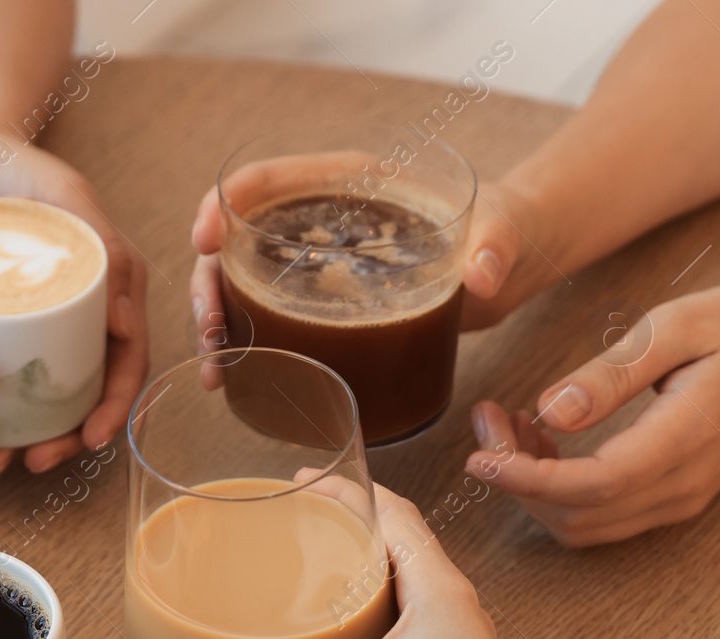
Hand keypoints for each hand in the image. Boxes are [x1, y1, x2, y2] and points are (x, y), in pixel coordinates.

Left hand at [0, 147, 148, 475]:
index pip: (126, 364)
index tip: (89, 440)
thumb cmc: (25, 171)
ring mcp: (47, 327)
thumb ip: (106, 248)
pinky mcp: (10, 330)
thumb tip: (126, 322)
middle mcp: (86, 317)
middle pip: (86, 395)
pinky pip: (10, 381)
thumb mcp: (70, 197)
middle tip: (31, 463)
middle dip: (63, 439)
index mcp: (115, 293)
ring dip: (26, 438)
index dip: (113, 408)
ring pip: (47, 398)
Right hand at [185, 485, 568, 638]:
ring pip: (384, 593)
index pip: (392, 512)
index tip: (301, 481)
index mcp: (438, 587)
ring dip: (342, 579)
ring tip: (292, 577)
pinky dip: (344, 628)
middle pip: (387, 546)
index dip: (347, 489)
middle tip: (288, 525)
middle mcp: (440, 609)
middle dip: (338, 528)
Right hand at [188, 176, 559, 339]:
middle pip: (238, 239)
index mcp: (348, 183)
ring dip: (216, 322)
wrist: (515, 261)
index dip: (225, 202)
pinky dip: (242, 345)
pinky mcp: (323, 300)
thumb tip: (483, 273)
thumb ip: (497, 243)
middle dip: (209, 283)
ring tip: (216, 367)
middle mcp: (319, 219)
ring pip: (242, 282)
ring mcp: (316, 262)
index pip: (269, 180)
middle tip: (210, 329)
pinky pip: (267, 315)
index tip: (205, 238)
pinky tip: (232, 377)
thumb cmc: (506, 228)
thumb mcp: (504, 230)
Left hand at [465, 286, 719, 545]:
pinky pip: (598, 515)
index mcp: (685, 438)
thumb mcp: (678, 326)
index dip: (527, 479)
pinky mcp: (668, 498)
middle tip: (486, 420)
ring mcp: (676, 499)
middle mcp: (680, 484)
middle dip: (515, 477)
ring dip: (530, 487)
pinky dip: (555, 491)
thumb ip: (613, 372)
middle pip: (576, 514)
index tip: (479, 457)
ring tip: (507, 426)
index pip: (593, 485)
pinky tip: (541, 441)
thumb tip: (552, 410)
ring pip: (581, 525)